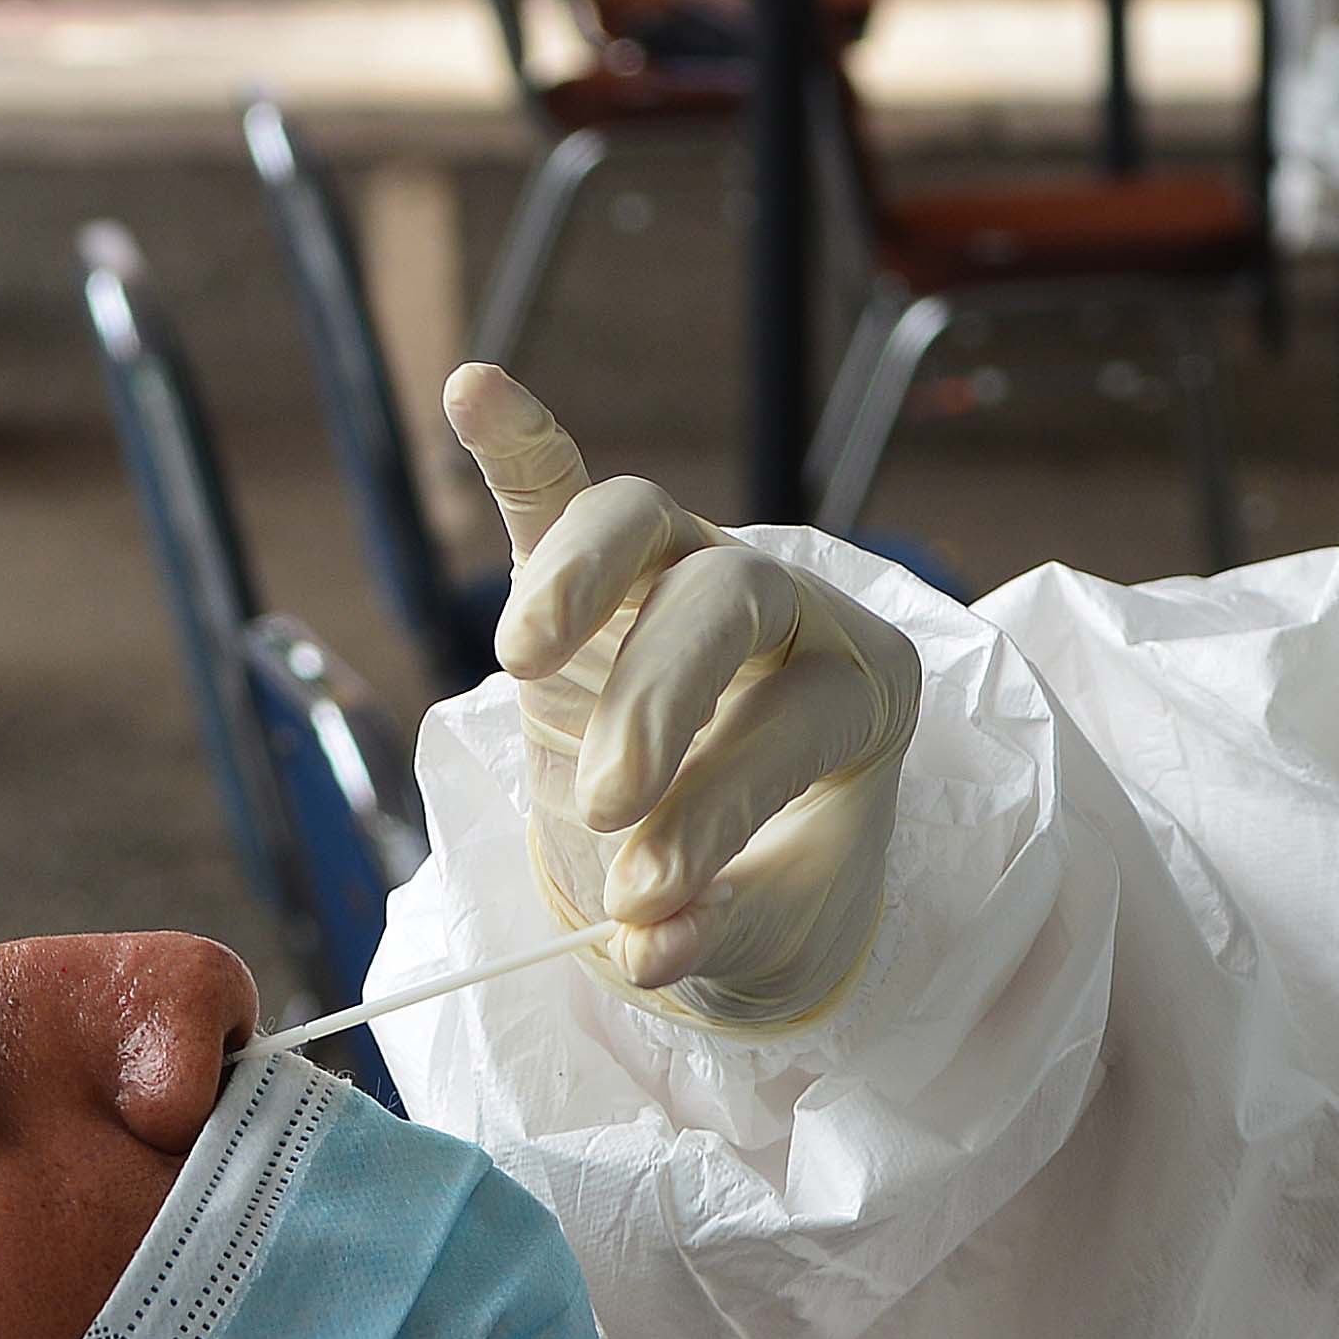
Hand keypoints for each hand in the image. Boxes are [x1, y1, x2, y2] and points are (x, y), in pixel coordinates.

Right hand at [447, 364, 916, 1029]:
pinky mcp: (595, 570)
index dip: (720, 806)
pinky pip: (559, 490)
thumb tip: (652, 948)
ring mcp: (686, 571)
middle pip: (731, 601)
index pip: (798, 721)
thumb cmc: (768, 885)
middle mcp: (787, 609)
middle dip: (663, 701)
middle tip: (605, 803)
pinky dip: (518, 442)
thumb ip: (718, 940)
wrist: (732, 861)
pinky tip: (473, 389)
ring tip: (516, 656)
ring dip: (580, 576)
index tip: (651, 898)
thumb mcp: (771, 938)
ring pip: (645, 524)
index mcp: (865, 692)